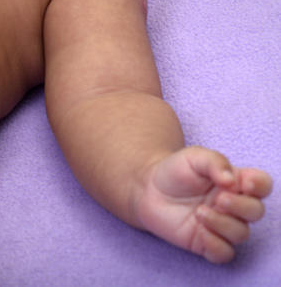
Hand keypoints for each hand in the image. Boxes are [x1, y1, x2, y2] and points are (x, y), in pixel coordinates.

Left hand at [136, 146, 271, 262]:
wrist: (147, 188)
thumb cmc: (175, 170)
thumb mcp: (194, 157)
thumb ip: (215, 162)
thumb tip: (232, 180)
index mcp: (235, 182)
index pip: (261, 185)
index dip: (260, 186)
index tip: (245, 183)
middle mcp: (232, 205)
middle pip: (255, 211)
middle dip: (240, 206)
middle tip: (218, 199)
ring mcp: (221, 225)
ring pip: (241, 234)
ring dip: (223, 224)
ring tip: (199, 212)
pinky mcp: (206, 242)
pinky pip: (224, 253)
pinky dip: (216, 245)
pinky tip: (200, 232)